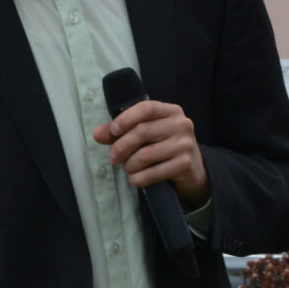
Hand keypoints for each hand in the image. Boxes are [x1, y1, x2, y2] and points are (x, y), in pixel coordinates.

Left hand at [92, 98, 208, 204]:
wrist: (191, 169)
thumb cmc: (163, 147)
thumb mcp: (144, 135)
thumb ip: (120, 132)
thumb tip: (97, 134)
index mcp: (171, 111)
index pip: (147, 108)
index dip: (126, 118)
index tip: (113, 131)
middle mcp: (181, 124)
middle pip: (143, 131)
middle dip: (122, 146)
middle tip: (113, 158)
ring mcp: (185, 144)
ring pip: (147, 154)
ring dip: (130, 165)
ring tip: (126, 168)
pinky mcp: (185, 164)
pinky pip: (154, 172)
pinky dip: (139, 178)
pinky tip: (135, 179)